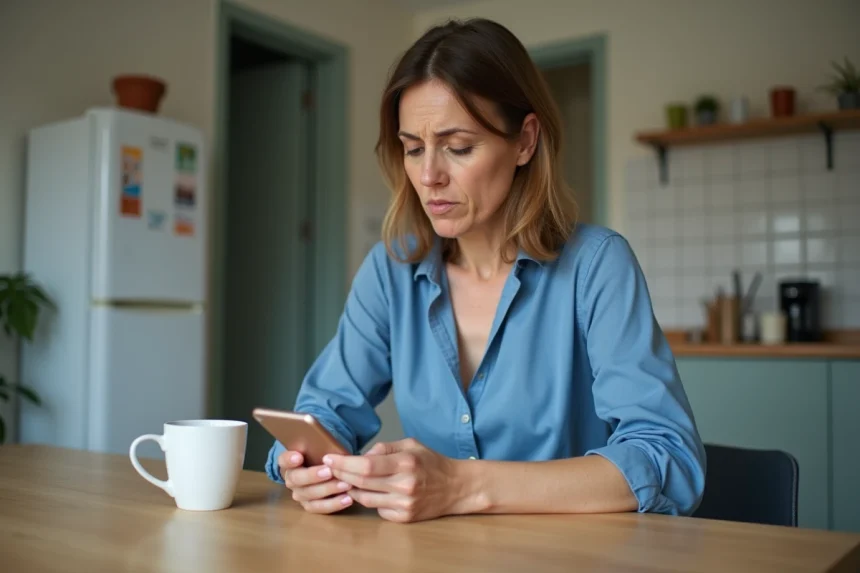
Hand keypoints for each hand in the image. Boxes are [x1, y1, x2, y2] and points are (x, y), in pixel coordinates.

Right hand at [278, 450, 353, 513]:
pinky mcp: (309, 505)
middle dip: (313, 476)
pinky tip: (348, 499)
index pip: (284, 460)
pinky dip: (334, 504)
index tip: (299, 456)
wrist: (322, 470)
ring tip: (346, 485)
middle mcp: (291, 479)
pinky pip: (319, 507)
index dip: (289, 459)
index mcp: (289, 462)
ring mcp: (299, 494)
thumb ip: (320, 446)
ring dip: (328, 490)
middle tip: (330, 472)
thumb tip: (332, 448)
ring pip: (309, 494)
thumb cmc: (320, 455)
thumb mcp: (318, 448)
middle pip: (297, 479)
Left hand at [324, 438, 461, 522]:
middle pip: (361, 482)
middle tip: (329, 468)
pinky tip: (369, 491)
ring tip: (344, 479)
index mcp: (406, 463)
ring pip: (365, 498)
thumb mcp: (411, 445)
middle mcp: (404, 485)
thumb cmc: (432, 463)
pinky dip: (368, 499)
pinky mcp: (404, 517)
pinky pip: (376, 509)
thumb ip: (384, 448)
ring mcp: (404, 504)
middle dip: (341, 474)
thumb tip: (361, 456)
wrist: (456, 487)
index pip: (366, 465)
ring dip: (350, 489)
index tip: (329, 458)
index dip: (344, 463)